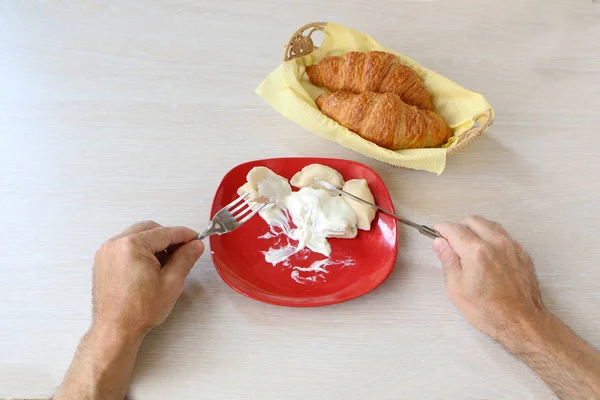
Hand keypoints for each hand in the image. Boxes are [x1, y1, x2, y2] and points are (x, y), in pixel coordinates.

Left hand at [92, 221, 204, 340]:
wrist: (116, 329)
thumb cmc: (138, 311)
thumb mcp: (172, 282)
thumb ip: (185, 258)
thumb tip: (194, 245)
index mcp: (132, 246)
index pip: (165, 232)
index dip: (184, 235)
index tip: (195, 239)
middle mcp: (116, 244)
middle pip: (149, 229)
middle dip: (168, 237)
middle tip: (184, 250)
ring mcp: (107, 252)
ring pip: (137, 236)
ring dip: (154, 243)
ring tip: (167, 262)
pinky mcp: (103, 261)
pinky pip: (125, 245)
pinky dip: (140, 250)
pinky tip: (150, 266)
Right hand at [433, 216, 545, 345]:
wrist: (521, 322)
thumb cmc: (487, 310)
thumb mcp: (456, 289)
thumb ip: (448, 260)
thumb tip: (440, 242)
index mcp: (476, 252)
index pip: (454, 229)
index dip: (442, 229)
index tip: (437, 232)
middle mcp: (495, 243)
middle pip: (473, 220)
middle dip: (459, 226)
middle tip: (451, 240)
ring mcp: (512, 246)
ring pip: (489, 224)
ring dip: (476, 229)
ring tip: (468, 244)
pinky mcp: (522, 253)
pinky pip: (503, 235)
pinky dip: (491, 236)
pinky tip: (486, 251)